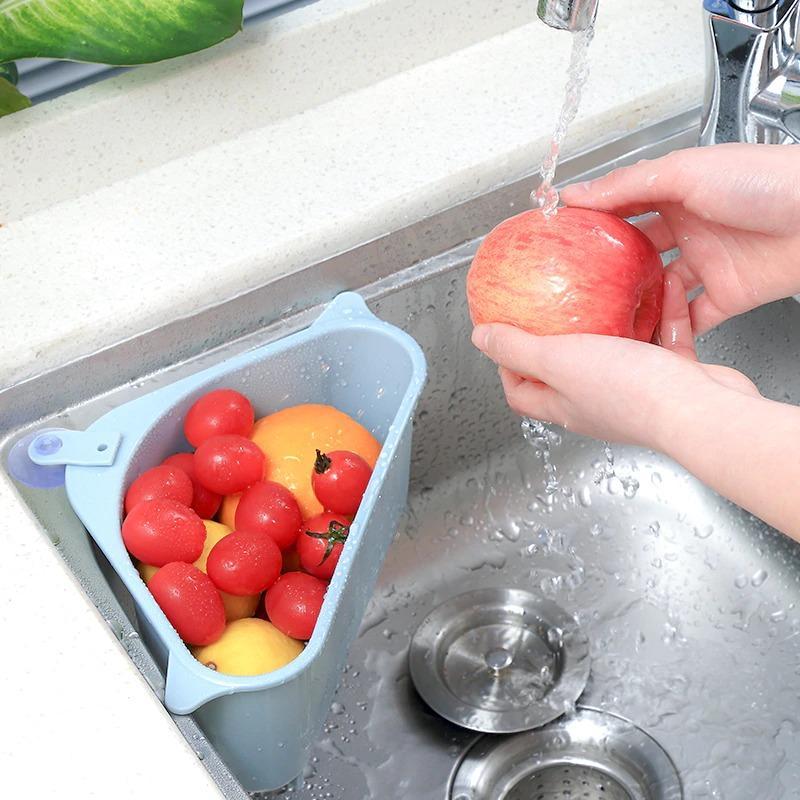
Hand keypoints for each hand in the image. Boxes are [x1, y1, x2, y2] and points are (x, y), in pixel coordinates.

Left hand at [471, 275, 758, 448]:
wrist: (703, 410)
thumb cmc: (628, 391)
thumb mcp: (557, 360)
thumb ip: (518, 348)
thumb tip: (480, 337)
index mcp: (564, 405)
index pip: (522, 392)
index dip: (508, 367)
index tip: (506, 335)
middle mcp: (597, 403)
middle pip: (566, 371)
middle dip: (559, 339)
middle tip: (558, 304)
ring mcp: (636, 392)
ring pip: (620, 350)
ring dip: (616, 319)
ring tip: (611, 288)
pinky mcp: (674, 378)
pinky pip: (664, 338)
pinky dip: (662, 311)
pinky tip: (664, 283)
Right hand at [560, 143, 799, 333]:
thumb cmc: (765, 181)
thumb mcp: (684, 172)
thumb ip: (627, 185)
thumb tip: (576, 193)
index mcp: (677, 193)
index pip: (624, 208)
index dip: (594, 222)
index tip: (562, 238)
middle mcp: (689, 229)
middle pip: (638, 253)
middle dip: (609, 269)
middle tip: (579, 285)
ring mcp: (707, 264)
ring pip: (659, 290)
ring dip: (637, 303)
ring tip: (608, 314)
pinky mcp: (726, 295)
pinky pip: (691, 318)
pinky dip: (672, 328)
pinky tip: (652, 332)